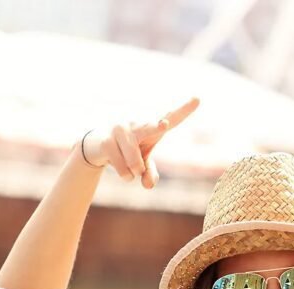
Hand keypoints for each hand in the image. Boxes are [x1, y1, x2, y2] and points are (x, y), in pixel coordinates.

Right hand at [81, 97, 199, 187]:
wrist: (96, 148)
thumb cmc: (128, 152)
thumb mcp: (143, 164)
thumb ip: (149, 174)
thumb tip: (148, 185)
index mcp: (153, 127)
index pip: (172, 117)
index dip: (185, 109)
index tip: (197, 98)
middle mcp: (138, 124)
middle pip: (149, 129)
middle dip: (156, 127)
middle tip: (163, 124)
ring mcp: (120, 130)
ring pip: (134, 162)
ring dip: (135, 171)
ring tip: (133, 169)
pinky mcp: (107, 141)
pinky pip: (122, 167)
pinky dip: (125, 174)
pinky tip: (120, 168)